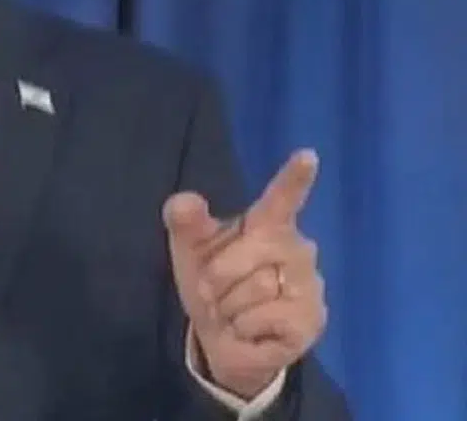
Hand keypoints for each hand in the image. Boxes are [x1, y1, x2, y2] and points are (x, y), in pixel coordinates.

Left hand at [163, 149, 327, 398]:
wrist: (225, 339)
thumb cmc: (213, 284)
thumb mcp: (191, 252)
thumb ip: (186, 224)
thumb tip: (184, 202)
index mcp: (267, 224)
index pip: (282, 199)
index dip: (294, 178)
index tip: (307, 156)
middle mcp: (296, 248)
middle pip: (249, 252)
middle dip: (218, 275)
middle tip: (212, 291)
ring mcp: (309, 284)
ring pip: (255, 287)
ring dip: (229, 306)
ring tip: (234, 312)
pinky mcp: (311, 319)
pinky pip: (262, 317)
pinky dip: (243, 327)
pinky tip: (250, 329)